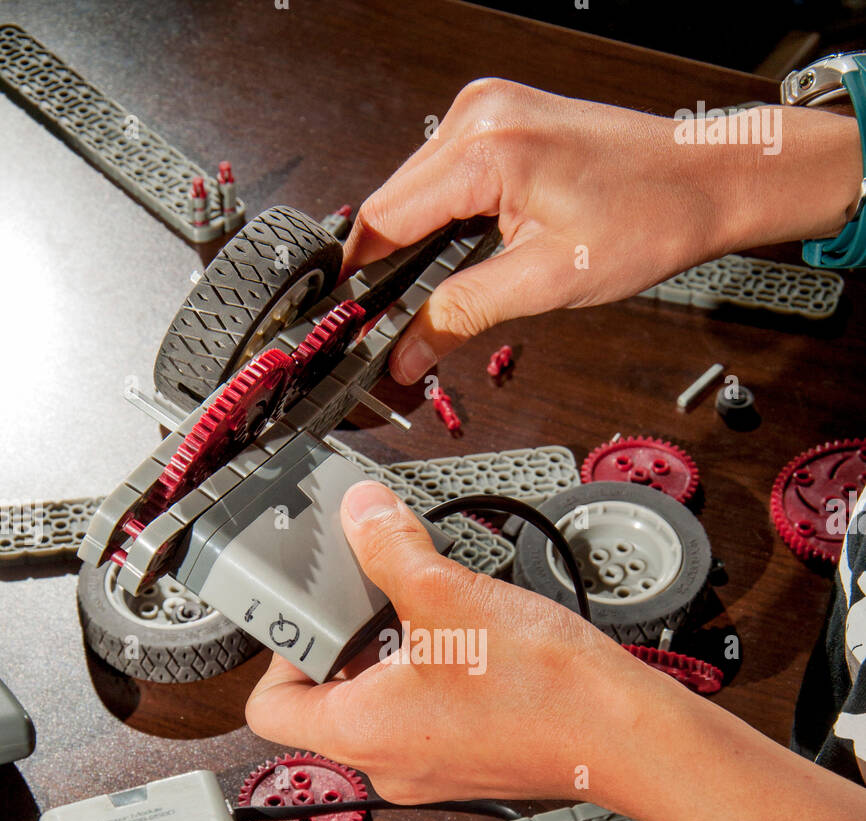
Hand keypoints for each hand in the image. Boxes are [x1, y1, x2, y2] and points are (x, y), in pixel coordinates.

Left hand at [245, 480, 657, 806]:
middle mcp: (387, 764)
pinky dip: (432, 672)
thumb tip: (362, 514)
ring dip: (393, 652)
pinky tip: (469, 634)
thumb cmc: (545, 691)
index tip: (305, 613)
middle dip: (345, 640)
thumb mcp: (448, 594)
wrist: (628, 736)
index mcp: (360, 734)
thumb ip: (390, 546)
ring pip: (381, 705)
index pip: (267, 709)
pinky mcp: (469, 761)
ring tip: (429, 607)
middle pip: (327, 701)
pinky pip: (424, 715)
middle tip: (370, 592)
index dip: (276, 653)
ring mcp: (430, 769)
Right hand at [342, 78, 860, 382]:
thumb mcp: (546, 282)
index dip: (359, 282)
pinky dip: (438, 221)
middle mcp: (480, 115)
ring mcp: (489, 111)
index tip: (347, 326)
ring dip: (411, 246)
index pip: (384, 221)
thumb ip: (463, 315)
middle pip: (391, 204)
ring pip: (414, 192)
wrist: (703, 182)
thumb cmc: (648, 218)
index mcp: (486, 148)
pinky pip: (443, 177)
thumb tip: (408, 351)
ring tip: (415, 302)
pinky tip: (448, 257)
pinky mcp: (501, 121)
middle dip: (382, 269)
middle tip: (379, 330)